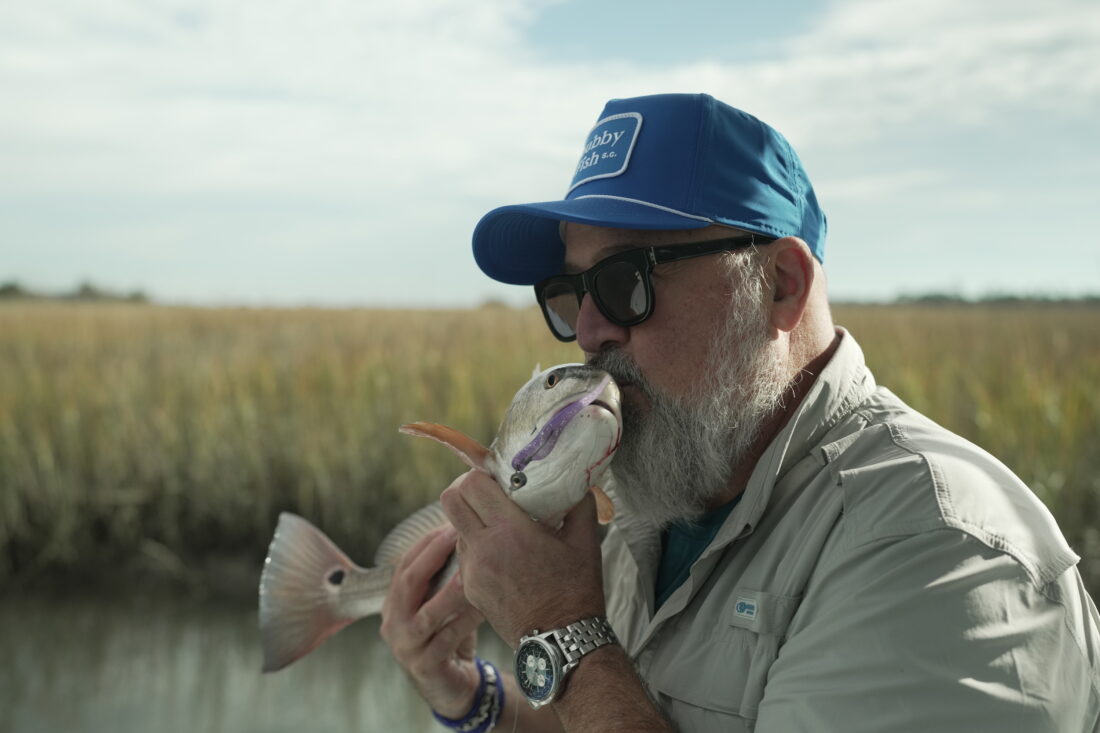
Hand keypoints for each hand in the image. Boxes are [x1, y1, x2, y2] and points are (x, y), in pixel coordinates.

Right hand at [379, 522, 484, 718]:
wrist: (453, 687)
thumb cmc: (450, 637)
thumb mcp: (441, 606)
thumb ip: (444, 578)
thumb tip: (464, 531)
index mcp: (393, 604)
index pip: (404, 565)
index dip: (426, 543)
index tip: (449, 523)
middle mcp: (393, 624)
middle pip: (408, 582)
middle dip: (433, 555)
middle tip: (457, 535)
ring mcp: (406, 647)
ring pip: (428, 613)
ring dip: (452, 589)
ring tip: (472, 569)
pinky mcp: (425, 666)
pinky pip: (448, 638)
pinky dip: (466, 620)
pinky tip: (484, 605)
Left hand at [440, 469, 605, 645]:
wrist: (560, 642)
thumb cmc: (576, 590)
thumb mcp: (585, 541)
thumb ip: (579, 503)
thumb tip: (578, 481)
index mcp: (509, 531)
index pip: (471, 485)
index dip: (480, 473)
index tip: (497, 476)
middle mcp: (483, 548)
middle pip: (450, 500)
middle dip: (465, 489)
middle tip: (488, 492)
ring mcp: (472, 570)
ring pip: (454, 527)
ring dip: (471, 519)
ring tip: (500, 526)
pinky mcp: (469, 588)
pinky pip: (463, 554)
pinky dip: (476, 545)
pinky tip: (502, 554)